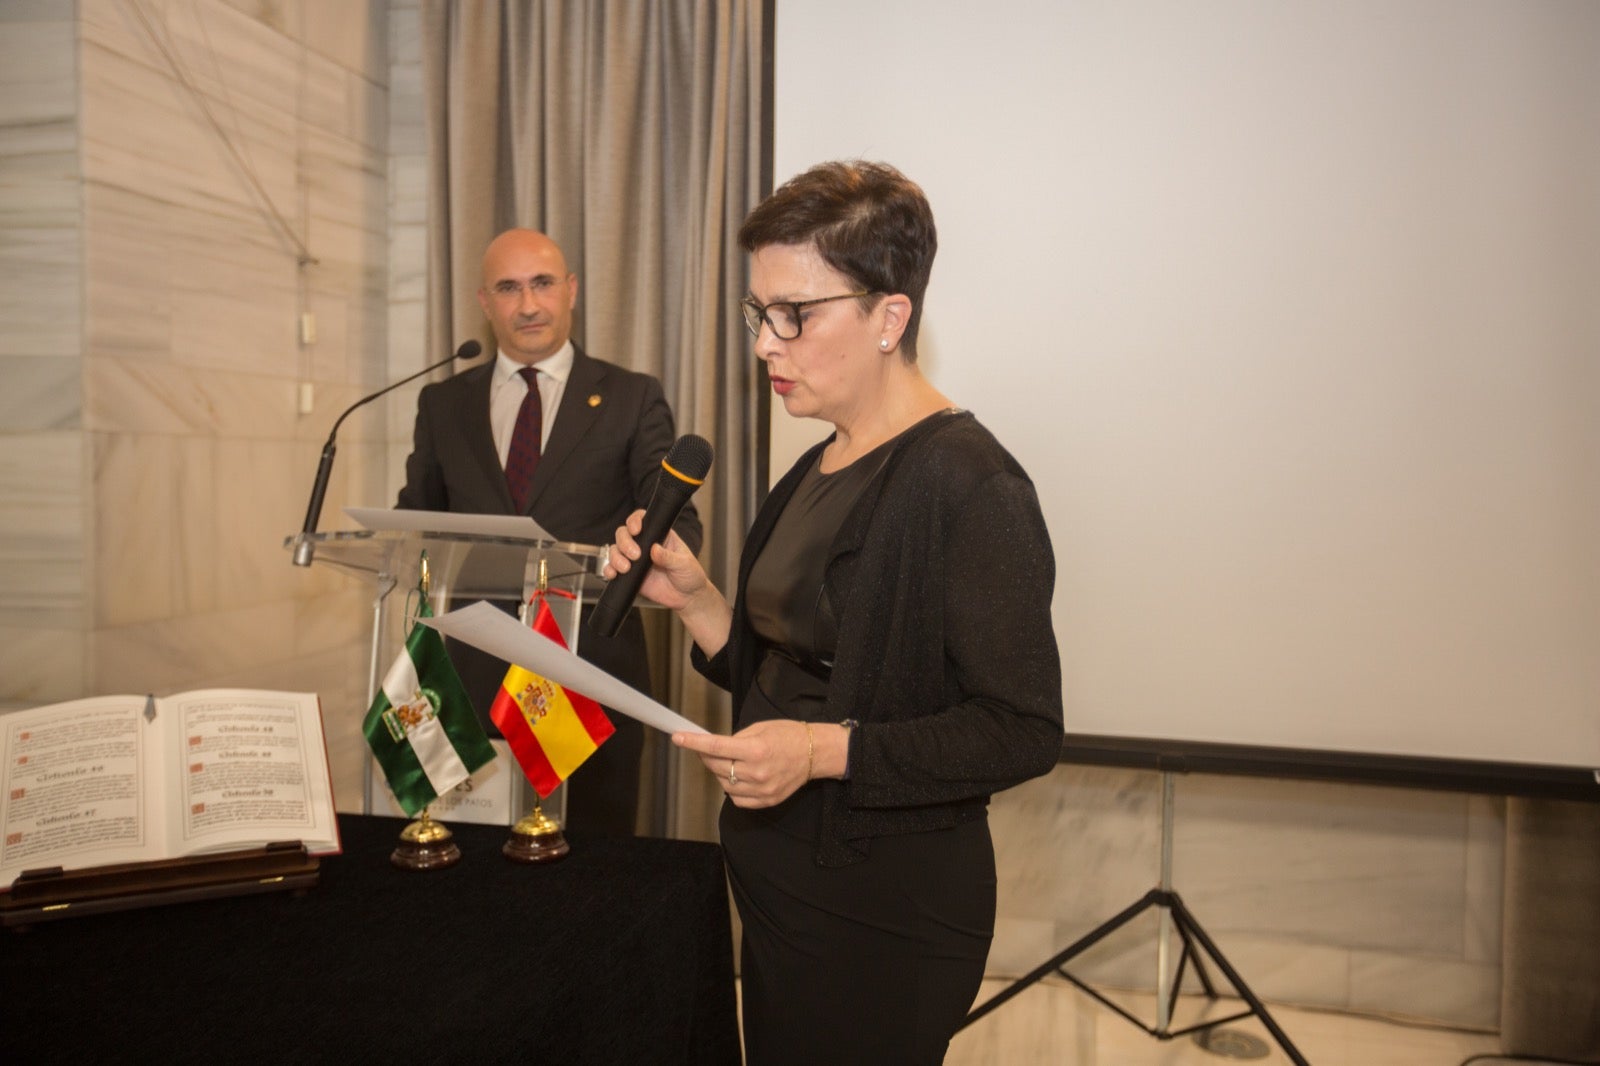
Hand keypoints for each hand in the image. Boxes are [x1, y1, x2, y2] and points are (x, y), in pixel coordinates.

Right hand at [603, 508, 707, 611]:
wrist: (687, 598)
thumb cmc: (690, 575)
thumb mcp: (684, 564)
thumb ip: (669, 557)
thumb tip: (654, 549)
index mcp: (659, 535)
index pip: (642, 520)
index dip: (634, 521)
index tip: (636, 529)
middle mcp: (644, 544)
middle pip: (624, 534)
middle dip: (625, 542)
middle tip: (635, 555)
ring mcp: (635, 560)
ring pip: (616, 550)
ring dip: (616, 557)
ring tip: (626, 568)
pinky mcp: (630, 575)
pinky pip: (613, 569)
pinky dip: (609, 570)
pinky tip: (613, 574)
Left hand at [674, 720, 815, 807]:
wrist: (815, 753)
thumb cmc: (789, 735)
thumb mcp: (760, 728)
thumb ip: (736, 739)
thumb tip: (715, 747)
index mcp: (755, 749)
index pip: (716, 747)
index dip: (694, 743)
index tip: (678, 738)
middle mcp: (757, 772)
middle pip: (717, 767)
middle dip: (707, 756)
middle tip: (707, 748)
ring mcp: (761, 789)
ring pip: (724, 784)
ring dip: (719, 772)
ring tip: (730, 762)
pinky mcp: (766, 800)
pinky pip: (737, 798)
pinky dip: (732, 788)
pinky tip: (738, 776)